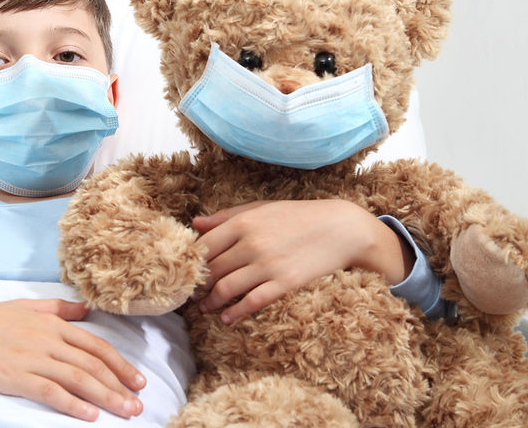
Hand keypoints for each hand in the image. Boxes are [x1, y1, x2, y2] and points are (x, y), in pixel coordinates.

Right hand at [0, 299, 145, 421]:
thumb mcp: (28, 306)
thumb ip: (60, 309)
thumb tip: (87, 309)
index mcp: (54, 323)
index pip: (97, 347)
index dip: (121, 365)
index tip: (139, 381)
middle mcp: (48, 340)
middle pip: (93, 365)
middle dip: (120, 385)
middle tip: (139, 404)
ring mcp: (32, 358)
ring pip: (78, 379)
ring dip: (106, 397)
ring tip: (125, 412)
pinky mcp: (15, 377)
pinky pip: (50, 392)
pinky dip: (72, 404)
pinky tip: (89, 416)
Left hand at [192, 200, 413, 323]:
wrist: (341, 228)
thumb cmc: (299, 216)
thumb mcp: (261, 208)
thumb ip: (227, 216)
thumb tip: (196, 223)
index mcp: (243, 222)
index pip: (204, 246)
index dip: (192, 262)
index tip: (186, 271)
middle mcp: (251, 243)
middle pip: (212, 270)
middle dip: (199, 285)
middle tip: (191, 294)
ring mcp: (267, 265)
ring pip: (226, 289)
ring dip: (211, 302)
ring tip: (205, 308)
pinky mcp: (284, 283)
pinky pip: (252, 302)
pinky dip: (235, 313)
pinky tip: (227, 318)